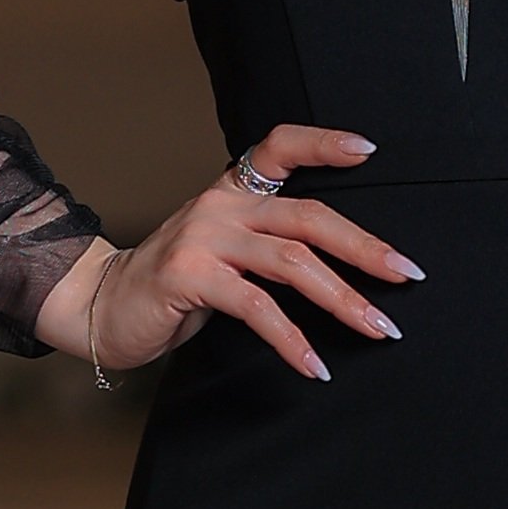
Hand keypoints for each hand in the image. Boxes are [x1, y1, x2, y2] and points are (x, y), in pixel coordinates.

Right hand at [62, 126, 421, 386]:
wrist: (101, 307)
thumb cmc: (173, 286)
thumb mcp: (222, 250)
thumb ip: (268, 244)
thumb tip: (342, 265)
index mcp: (232, 192)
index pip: (279, 147)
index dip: (324, 143)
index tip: (369, 150)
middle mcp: (221, 206)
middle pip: (309, 217)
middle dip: (365, 249)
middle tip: (406, 275)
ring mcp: (205, 239)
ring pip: (293, 262)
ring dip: (343, 299)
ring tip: (378, 328)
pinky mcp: (192, 277)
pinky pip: (258, 308)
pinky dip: (293, 339)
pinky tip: (315, 365)